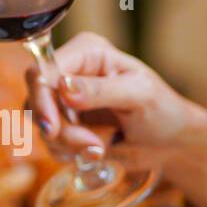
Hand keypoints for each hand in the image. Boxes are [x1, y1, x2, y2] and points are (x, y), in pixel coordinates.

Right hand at [27, 32, 206, 206]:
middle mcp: (70, 72)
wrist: (170, 142)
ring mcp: (64, 101)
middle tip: (91, 144)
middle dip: (60, 129)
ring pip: (41, 125)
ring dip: (69, 144)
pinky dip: (70, 153)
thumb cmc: (163, 110)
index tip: (53, 128)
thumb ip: (101, 90)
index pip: (44, 70)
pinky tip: (98, 151)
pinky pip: (50, 143)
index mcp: (87, 53)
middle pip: (36, 99)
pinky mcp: (66, 126)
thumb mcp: (139, 95)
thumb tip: (63, 88)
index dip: (42, 98)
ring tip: (101, 148)